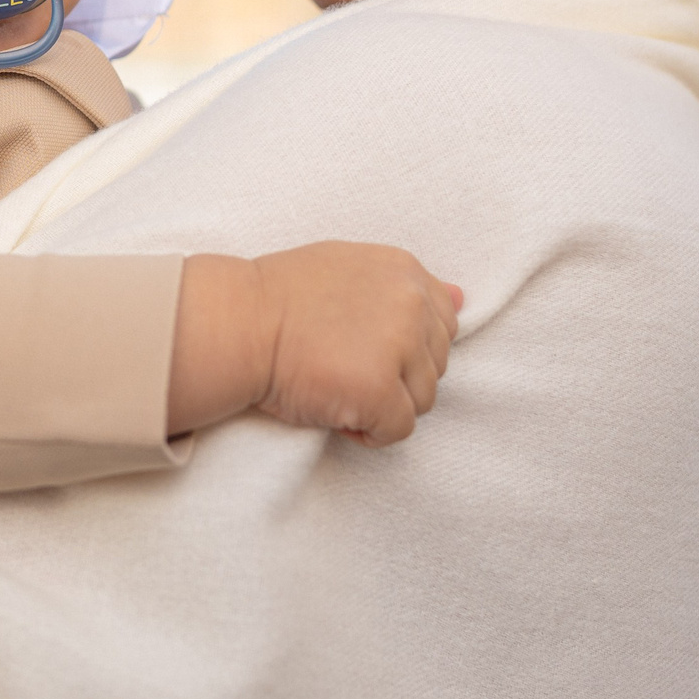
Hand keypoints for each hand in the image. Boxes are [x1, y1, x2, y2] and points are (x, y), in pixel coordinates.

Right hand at [254, 241, 460, 444]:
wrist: (236, 323)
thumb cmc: (279, 298)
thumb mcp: (348, 267)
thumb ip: (404, 286)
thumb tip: (463, 298)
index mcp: (403, 272)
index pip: (443, 323)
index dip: (406, 346)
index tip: (364, 347)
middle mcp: (409, 304)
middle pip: (435, 364)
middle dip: (395, 376)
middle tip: (342, 367)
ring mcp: (397, 348)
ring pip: (422, 400)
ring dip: (384, 404)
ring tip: (337, 388)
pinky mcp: (379, 391)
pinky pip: (398, 430)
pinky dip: (370, 431)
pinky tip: (335, 411)